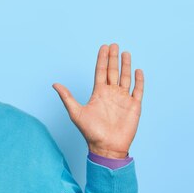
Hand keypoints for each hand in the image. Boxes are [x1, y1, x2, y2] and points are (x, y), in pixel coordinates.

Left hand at [52, 43, 143, 158]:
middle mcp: (111, 93)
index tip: (103, 47)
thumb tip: (54, 84)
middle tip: (114, 44)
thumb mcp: (76, 112)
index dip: (102, 59)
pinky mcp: (134, 106)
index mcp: (98, 93)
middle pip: (113, 71)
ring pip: (125, 78)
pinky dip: (139, 80)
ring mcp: (123, 99)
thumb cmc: (90, 132)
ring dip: (126, 65)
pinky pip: (138, 90)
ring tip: (126, 52)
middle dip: (113, 58)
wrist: (106, 147)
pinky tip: (138, 70)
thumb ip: (67, 97)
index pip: (101, 72)